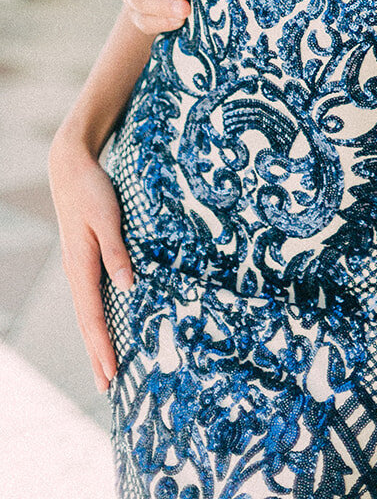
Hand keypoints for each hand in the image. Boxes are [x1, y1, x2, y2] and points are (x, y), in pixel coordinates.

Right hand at [48, 128, 132, 390]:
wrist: (70, 168)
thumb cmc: (92, 190)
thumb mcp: (107, 217)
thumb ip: (116, 251)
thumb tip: (127, 286)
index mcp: (81, 266)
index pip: (92, 316)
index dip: (102, 346)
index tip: (111, 373)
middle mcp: (76, 273)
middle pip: (87, 323)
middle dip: (97, 355)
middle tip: (106, 388)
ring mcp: (77, 268)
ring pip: (86, 313)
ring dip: (96, 341)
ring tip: (104, 368)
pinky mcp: (83, 260)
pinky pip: (89, 298)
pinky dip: (96, 319)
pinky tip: (103, 327)